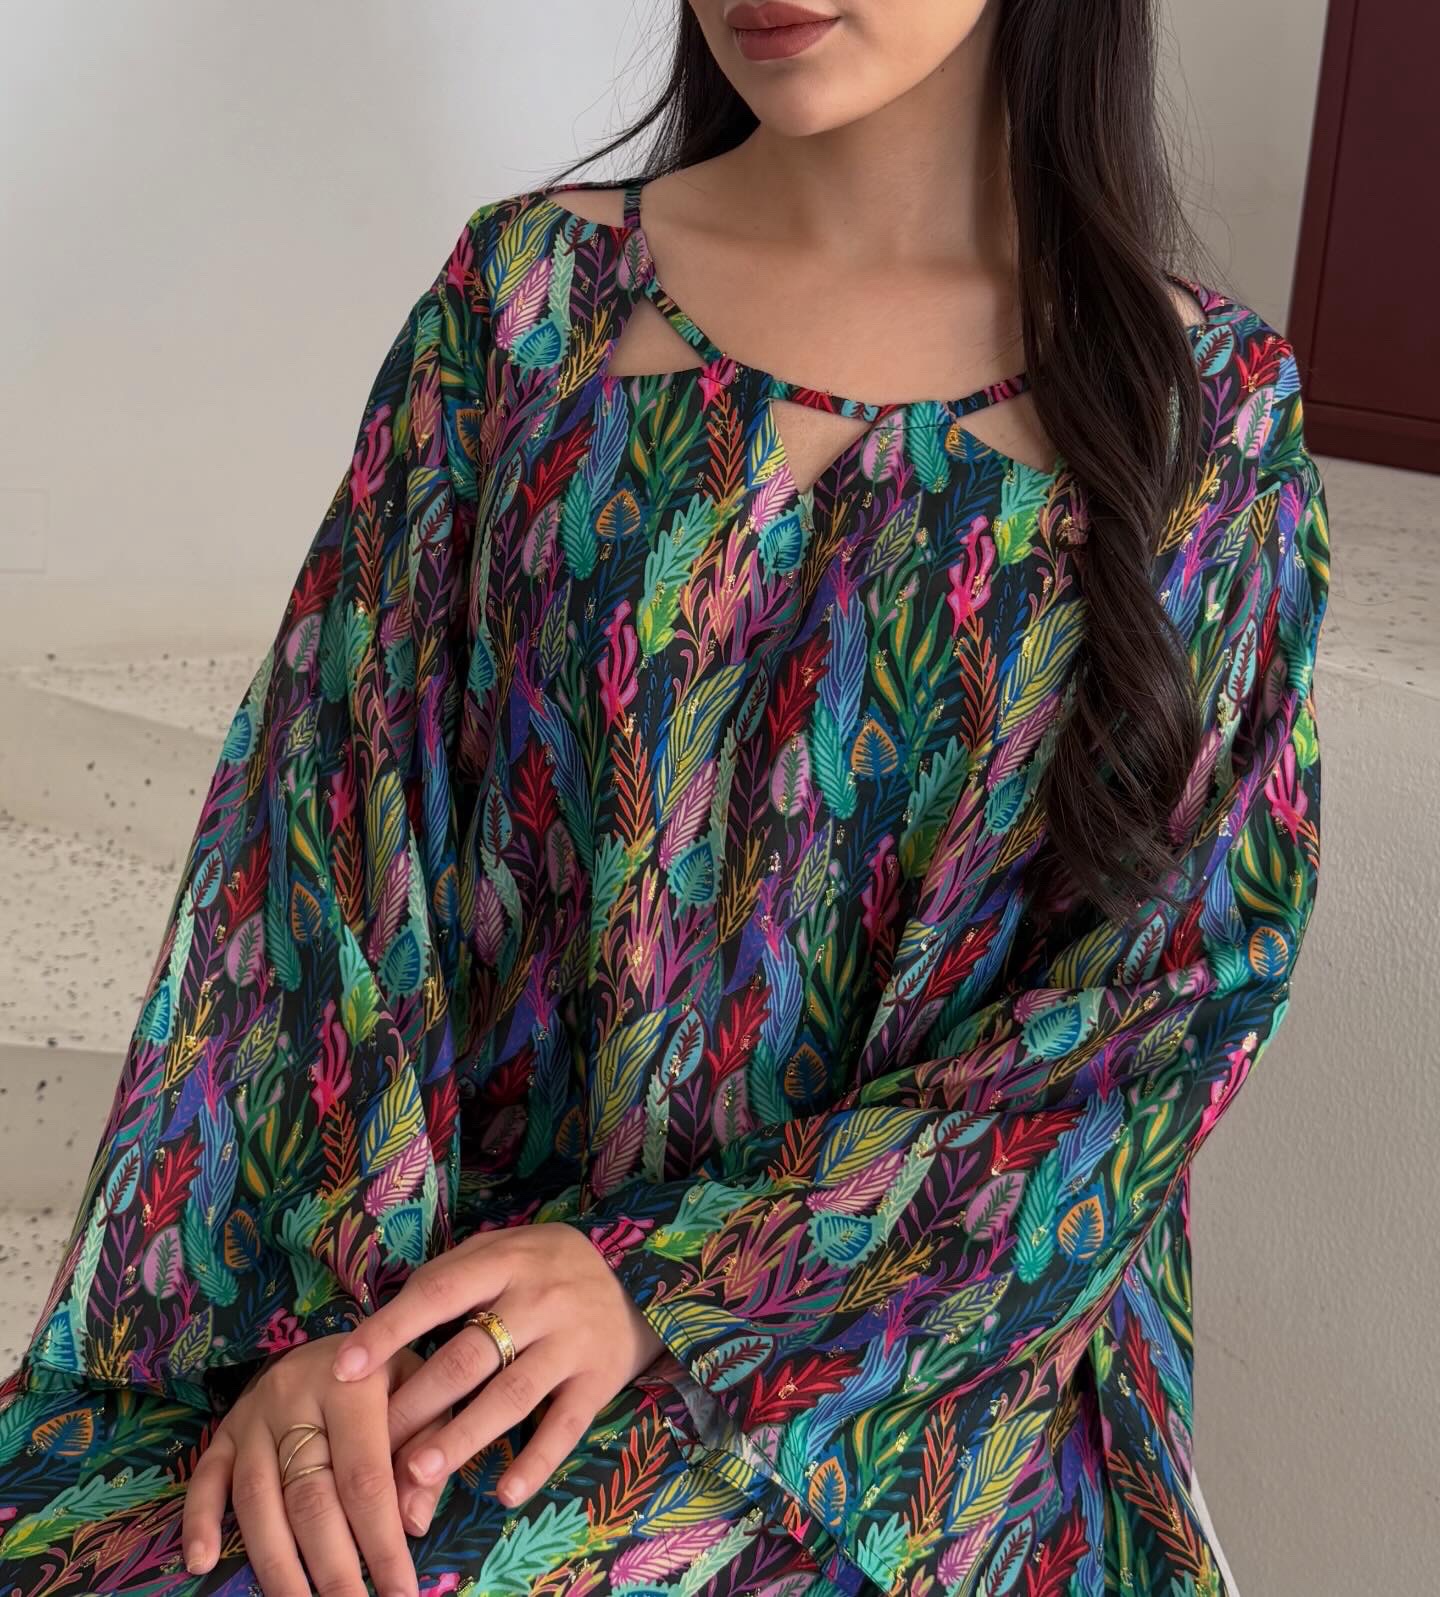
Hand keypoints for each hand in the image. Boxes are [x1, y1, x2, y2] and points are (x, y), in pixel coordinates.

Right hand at [182, 1335, 440, 1596]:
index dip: (382, 1542)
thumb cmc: (393, 1374)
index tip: (401, 1594)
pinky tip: (201, 1564)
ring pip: (257, 1499)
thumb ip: (426, 1448)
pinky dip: (200, 1521)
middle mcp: (295, 1397)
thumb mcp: (423, 1391)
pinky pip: (205, 1477)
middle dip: (332, 1569)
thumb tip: (413, 1523)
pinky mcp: (226, 1428)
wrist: (349, 1337)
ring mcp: (254, 1415)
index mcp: (353, 1384)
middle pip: (309, 1498)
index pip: (365, 1477)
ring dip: (276, 1566)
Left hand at [328, 1222, 664, 1529]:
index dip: (390, 1330)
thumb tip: (379, 1326)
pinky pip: (565, 1426)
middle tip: (372, 1449)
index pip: (439, 1292)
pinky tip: (504, 1492)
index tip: (344, 1368)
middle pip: (469, 1355)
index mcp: (506, 1261)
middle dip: (417, 1404)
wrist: (636, 1280)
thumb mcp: (503, 1250)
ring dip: (463, 1436)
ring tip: (418, 1474)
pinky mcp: (600, 1380)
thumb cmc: (545, 1268)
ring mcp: (572, 1341)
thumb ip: (451, 1277)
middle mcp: (540, 1298)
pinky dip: (536, 1461)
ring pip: (511, 1395)